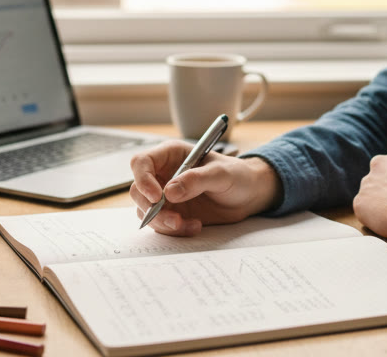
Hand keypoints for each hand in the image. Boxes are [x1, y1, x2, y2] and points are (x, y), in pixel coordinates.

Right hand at [129, 141, 282, 235]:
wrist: (248, 196)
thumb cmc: (237, 175)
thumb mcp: (221, 173)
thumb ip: (196, 179)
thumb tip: (170, 192)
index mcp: (171, 155)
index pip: (142, 162)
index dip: (143, 179)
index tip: (157, 197)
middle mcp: (163, 174)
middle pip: (138, 191)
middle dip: (152, 209)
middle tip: (175, 220)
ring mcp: (166, 196)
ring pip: (146, 212)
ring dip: (164, 223)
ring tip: (189, 225)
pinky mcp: (172, 213)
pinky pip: (161, 225)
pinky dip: (174, 231)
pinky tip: (194, 226)